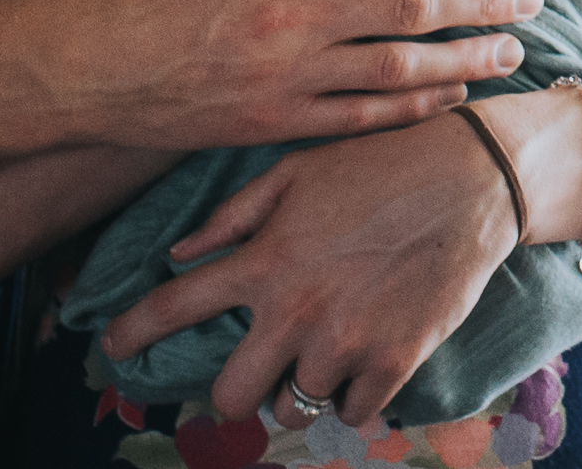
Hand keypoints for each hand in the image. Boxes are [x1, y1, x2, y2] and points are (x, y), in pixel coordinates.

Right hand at [38, 0, 535, 149]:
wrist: (66, 63)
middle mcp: (298, 19)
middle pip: (414, 10)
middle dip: (481, 2)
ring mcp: (289, 78)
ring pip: (401, 71)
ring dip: (463, 60)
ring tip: (511, 52)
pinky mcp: (273, 124)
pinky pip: (361, 120)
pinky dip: (411, 110)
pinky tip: (446, 100)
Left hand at [99, 111, 517, 427]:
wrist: (470, 179)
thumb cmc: (376, 166)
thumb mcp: (294, 171)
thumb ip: (232, 217)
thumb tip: (178, 255)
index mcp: (265, 258)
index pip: (176, 307)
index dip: (133, 333)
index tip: (111, 349)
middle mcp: (297, 310)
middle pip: (232, 394)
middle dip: (233, 390)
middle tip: (251, 369)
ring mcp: (346, 343)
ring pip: (293, 407)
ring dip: (297, 388)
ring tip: (319, 350)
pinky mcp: (395, 363)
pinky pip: (350, 414)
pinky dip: (348, 397)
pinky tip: (358, 359)